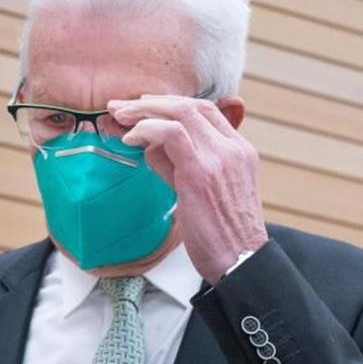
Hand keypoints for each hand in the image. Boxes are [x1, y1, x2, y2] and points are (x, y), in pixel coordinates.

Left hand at [108, 94, 268, 283]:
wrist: (242, 261)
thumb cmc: (223, 235)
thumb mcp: (207, 191)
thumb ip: (181, 165)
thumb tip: (151, 148)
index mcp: (240, 150)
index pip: (206, 110)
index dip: (172, 104)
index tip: (146, 107)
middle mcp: (233, 148)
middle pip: (191, 106)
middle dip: (152, 103)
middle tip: (123, 108)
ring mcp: (219, 157)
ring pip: (180, 112)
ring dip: (145, 111)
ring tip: (120, 117)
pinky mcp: (201, 172)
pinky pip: (170, 134)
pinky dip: (146, 129)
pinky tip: (129, 140)